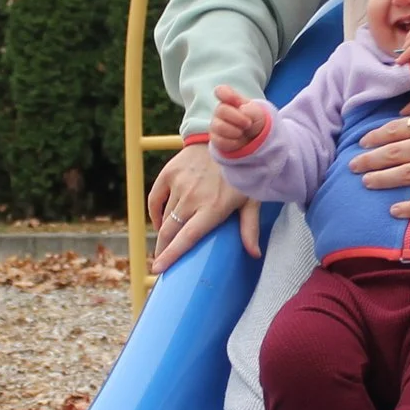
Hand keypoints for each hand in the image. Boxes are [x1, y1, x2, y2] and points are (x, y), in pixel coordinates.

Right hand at [146, 143, 261, 273]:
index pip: (187, 238)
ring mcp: (179, 184)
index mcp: (213, 208)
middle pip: (170, 232)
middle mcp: (193, 198)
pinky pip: (155, 199)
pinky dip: (155, 213)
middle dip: (162, 250)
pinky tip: (159, 223)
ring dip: (163, 233)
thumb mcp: (251, 200)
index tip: (159, 269)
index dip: (171, 255)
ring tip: (165, 244)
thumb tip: (254, 254)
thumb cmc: (241, 174)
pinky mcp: (169, 173)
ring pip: (164, 218)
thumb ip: (250, 228)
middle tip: (161, 262)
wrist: (227, 139)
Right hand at [208, 84, 268, 153]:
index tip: (237, 101)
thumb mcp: (258, 113)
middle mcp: (220, 110)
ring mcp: (216, 124)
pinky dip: (233, 143)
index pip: (221, 91)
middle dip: (238, 118)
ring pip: (219, 127)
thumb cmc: (254, 120)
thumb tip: (241, 111)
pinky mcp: (215, 138)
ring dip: (235, 131)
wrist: (254, 137)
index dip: (227, 94)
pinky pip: (220, 141)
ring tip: (243, 133)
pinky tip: (239, 141)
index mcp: (230, 99)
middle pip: (221, 110)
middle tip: (248, 123)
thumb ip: (251, 110)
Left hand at [346, 83, 409, 218]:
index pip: (398, 128)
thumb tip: (402, 112)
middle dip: (371, 159)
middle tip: (352, 166)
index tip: (362, 142)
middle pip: (397, 152)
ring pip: (409, 174)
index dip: (377, 136)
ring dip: (383, 180)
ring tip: (365, 182)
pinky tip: (395, 210)